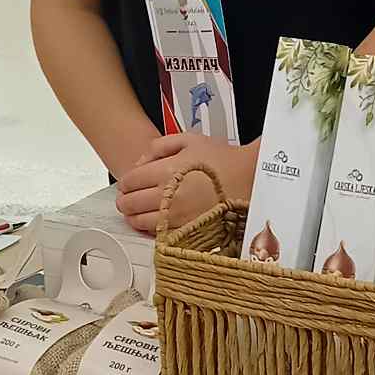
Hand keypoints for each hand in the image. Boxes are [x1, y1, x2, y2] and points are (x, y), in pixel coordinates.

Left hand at [115, 135, 258, 235]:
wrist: (249, 179)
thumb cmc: (221, 159)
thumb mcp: (189, 140)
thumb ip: (159, 147)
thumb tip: (139, 163)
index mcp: (165, 171)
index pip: (129, 181)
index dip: (125, 183)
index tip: (128, 184)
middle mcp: (167, 196)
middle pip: (129, 204)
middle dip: (125, 200)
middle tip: (128, 198)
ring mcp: (176, 217)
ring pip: (139, 222)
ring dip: (133, 216)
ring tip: (138, 211)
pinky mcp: (186, 231)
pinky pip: (157, 234)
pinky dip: (150, 229)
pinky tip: (155, 221)